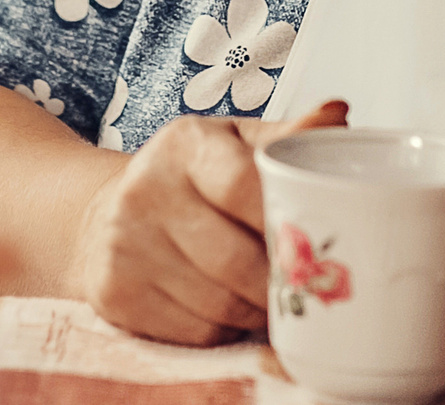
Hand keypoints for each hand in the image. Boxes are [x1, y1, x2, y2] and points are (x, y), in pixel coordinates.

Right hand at [70, 99, 348, 344]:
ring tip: (272, 301)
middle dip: (278, 283)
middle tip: (305, 289)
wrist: (106, 213)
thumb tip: (338, 113)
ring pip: (218, 303)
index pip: (244, 184)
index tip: (316, 241)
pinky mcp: (115, 294)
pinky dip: (225, 330)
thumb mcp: (233, 144)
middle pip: (234, 259)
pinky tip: (231, 313)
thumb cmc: (190, 179)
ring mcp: (124, 245)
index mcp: (184, 144)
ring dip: (256, 312)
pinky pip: (194, 332)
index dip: (284, 222)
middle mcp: (145, 190)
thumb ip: (286, 137)